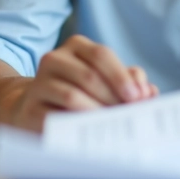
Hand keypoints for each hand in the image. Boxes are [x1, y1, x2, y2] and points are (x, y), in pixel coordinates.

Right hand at [8, 35, 159, 131]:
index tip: (138, 96)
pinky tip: (90, 132)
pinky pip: (56, 116)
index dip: (121, 76)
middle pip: (89, 76)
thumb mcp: (104, 81)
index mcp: (76, 46)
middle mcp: (55, 58)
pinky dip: (76, 124)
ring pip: (73, 95)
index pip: (101, 55)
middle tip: (129, 114)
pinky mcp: (30, 108)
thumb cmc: (79, 92)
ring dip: (97, 112)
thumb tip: (149, 91)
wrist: (35, 107)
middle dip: (113, 98)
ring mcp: (40, 82)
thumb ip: (128, 81)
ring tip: (112, 124)